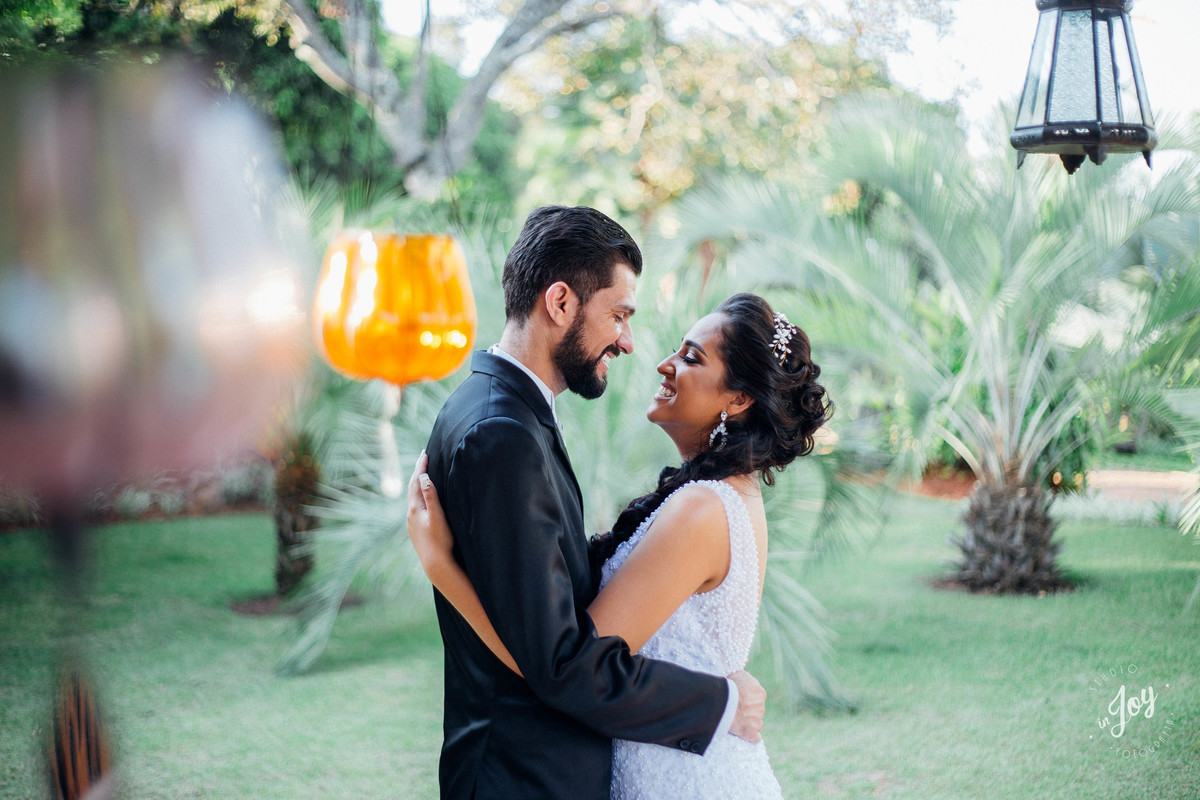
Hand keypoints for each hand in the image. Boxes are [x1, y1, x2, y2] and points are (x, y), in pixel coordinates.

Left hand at [406, 452, 454, 572]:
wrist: (435, 563)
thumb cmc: (440, 540)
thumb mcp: (438, 516)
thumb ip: (431, 496)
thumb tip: (423, 477)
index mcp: (415, 508)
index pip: (416, 481)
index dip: (421, 467)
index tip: (424, 453)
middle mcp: (410, 513)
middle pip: (412, 487)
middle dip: (417, 471)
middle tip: (422, 457)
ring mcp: (411, 522)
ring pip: (412, 497)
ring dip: (416, 483)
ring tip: (421, 473)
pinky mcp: (415, 528)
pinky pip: (414, 505)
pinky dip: (417, 495)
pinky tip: (421, 498)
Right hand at [728, 669, 765, 742]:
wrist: (722, 700)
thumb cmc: (727, 685)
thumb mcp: (736, 673)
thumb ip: (742, 670)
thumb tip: (746, 660)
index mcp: (759, 692)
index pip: (756, 696)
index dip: (747, 698)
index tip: (738, 698)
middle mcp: (761, 706)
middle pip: (756, 709)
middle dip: (748, 710)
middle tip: (735, 709)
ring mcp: (757, 720)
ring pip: (755, 722)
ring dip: (748, 722)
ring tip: (735, 719)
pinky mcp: (751, 732)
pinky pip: (755, 737)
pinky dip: (752, 737)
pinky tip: (748, 736)